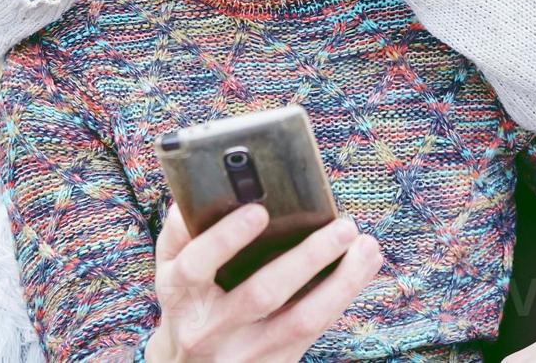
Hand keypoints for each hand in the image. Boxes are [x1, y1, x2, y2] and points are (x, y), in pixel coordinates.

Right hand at [145, 201, 382, 362]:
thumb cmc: (186, 301)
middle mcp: (210, 329)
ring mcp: (246, 352)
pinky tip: (363, 266)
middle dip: (307, 258)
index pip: (197, 267)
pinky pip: (316, 330)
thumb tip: (203, 190)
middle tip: (342, 227)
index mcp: (179, 295)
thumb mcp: (170, 268)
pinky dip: (343, 295)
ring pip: (301, 320)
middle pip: (262, 294)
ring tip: (366, 246)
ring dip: (341, 281)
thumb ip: (180, 232)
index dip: (225, 239)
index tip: (258, 211)